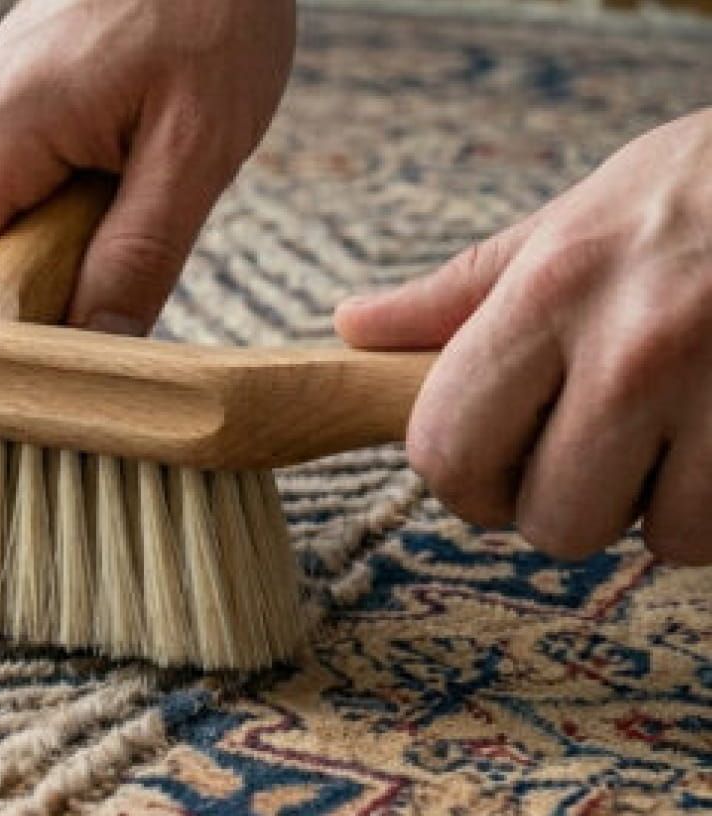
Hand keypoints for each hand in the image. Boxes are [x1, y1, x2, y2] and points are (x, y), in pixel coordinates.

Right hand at [0, 0, 294, 333]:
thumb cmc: (210, 10)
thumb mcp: (195, 147)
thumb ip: (141, 255)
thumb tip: (97, 351)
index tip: (61, 345)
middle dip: (42, 283)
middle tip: (127, 254)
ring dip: (63, 241)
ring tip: (137, 190)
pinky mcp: (9, 106)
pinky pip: (18, 188)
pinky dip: (67, 204)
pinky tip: (126, 167)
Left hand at [336, 109, 711, 564]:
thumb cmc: (694, 192)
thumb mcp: (566, 221)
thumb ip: (457, 294)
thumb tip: (354, 326)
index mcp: (549, 292)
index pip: (446, 449)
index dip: (460, 480)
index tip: (490, 466)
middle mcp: (633, 348)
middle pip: (550, 521)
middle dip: (562, 506)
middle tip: (589, 453)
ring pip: (654, 540)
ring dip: (653, 510)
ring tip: (668, 437)